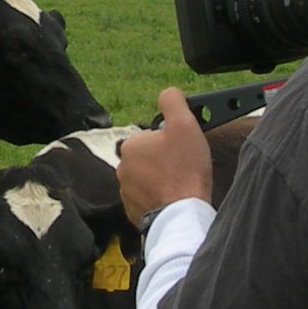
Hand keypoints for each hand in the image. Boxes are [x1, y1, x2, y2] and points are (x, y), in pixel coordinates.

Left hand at [117, 88, 214, 228]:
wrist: (181, 215)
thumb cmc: (184, 170)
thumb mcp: (184, 124)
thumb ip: (173, 101)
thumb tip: (169, 93)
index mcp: (130, 145)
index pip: (153, 136)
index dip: (171, 141)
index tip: (183, 150)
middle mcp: (122, 168)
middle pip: (150, 158)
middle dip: (165, 161)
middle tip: (184, 168)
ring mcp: (126, 192)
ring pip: (148, 179)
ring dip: (162, 181)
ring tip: (181, 185)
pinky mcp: (133, 212)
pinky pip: (147, 200)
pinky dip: (159, 199)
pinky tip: (173, 199)